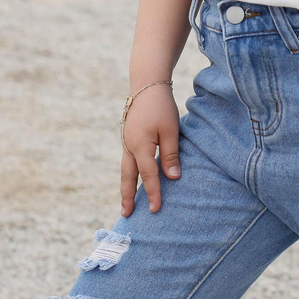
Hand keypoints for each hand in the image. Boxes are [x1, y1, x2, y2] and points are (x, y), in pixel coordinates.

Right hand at [120, 83, 179, 216]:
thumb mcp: (171, 130)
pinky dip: (129, 174)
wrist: (146, 84)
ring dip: (126, 187)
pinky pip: (127, 161)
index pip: (148, 175)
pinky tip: (133, 180)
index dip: (152, 193)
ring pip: (125, 169)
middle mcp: (129, 146)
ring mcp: (126, 141)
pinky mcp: (128, 137)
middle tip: (126, 215)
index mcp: (139, 145)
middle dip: (127, 196)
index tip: (155, 210)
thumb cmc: (161, 106)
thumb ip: (170, 154)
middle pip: (128, 177)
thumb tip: (173, 178)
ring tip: (126, 203)